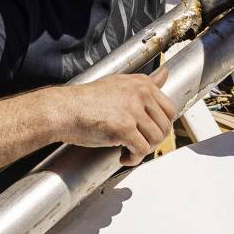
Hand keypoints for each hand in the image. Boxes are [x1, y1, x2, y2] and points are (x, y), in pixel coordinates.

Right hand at [54, 66, 177, 164]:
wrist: (63, 109)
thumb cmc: (86, 99)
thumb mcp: (119, 82)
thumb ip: (144, 81)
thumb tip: (165, 74)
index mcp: (142, 84)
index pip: (169, 109)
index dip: (161, 125)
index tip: (149, 132)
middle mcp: (140, 94)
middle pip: (165, 126)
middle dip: (154, 140)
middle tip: (138, 144)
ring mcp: (133, 111)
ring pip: (155, 139)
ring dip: (143, 150)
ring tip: (128, 150)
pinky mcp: (124, 129)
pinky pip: (141, 151)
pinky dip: (134, 159)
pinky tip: (123, 157)